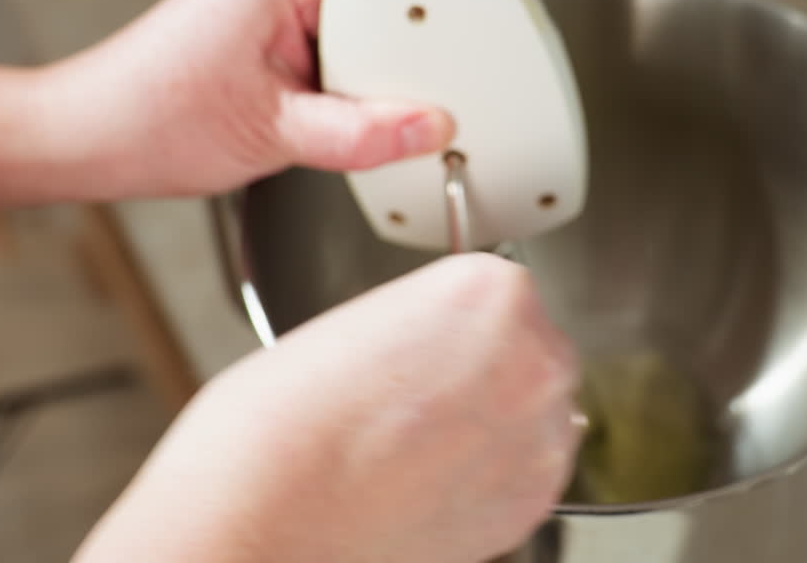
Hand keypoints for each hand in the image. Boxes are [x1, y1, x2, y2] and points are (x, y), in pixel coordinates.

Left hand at [51, 0, 454, 197]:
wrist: (87, 140)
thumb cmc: (150, 120)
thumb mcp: (274, 135)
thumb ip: (360, 134)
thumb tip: (427, 126)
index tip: (478, 17)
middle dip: (410, 42)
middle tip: (426, 89)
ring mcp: (263, 4)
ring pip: (355, 23)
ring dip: (376, 65)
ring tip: (375, 108)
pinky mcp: (260, 33)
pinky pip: (329, 43)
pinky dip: (348, 76)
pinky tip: (345, 111)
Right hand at [74, 254, 581, 562]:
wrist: (266, 514)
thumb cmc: (286, 421)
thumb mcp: (363, 321)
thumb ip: (432, 321)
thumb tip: (454, 347)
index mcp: (491, 291)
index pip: (503, 295)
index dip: (458, 327)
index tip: (430, 348)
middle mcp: (534, 357)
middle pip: (532, 350)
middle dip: (488, 373)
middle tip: (422, 398)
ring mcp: (540, 433)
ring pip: (536, 415)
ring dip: (493, 425)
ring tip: (418, 444)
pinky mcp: (533, 501)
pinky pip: (527, 474)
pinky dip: (489, 477)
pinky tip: (429, 479)